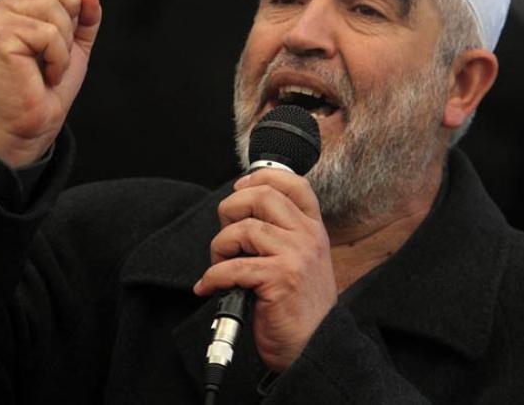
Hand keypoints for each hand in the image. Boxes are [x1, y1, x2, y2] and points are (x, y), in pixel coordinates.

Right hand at [0, 0, 101, 166]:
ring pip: (57, 7)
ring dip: (65, 43)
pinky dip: (58, 57)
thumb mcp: (77, 48)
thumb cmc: (49, 86)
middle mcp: (9, 1)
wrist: (31, 124)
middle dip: (72, 16)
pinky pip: (50, 31)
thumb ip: (86, 17)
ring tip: (47, 65)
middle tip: (57, 50)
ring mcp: (1, 13)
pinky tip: (42, 72)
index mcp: (27, 1)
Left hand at [194, 170, 337, 371]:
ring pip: (244, 228)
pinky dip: (212, 276)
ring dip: (220, 247)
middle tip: (226, 236)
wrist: (314, 347)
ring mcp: (296, 256)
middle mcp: (308, 236)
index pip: (293, 183)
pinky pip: (233, 266)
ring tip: (221, 266)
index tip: (241, 188)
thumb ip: (283, 234)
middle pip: (262, 195)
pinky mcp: (280, 278)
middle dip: (231, 209)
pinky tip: (209, 287)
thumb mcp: (302, 261)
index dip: (262, 176)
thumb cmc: (299, 308)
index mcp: (313, 229)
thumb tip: (241, 211)